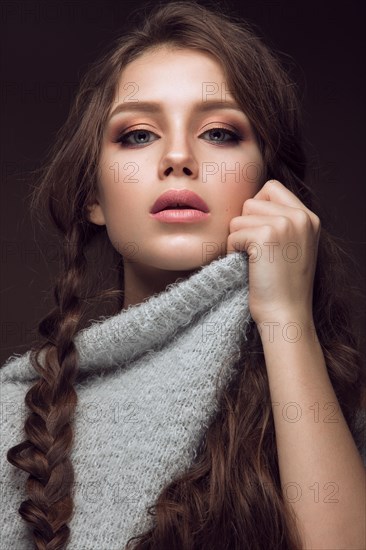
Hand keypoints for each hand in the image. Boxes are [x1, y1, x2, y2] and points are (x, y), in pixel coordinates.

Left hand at [227, 179, 320, 324]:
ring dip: (238, 240)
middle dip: (245, 226)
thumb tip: (249, 202)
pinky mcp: (266, 236)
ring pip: (239, 217)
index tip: (260, 236)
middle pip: (252, 201)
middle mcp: (300, 216)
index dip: (257, 209)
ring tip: (254, 261)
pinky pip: (233, 234)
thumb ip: (281, 221)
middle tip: (257, 253)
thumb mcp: (293, 246)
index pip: (271, 188)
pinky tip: (248, 267)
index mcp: (309, 217)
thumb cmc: (283, 286)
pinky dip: (233, 251)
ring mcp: (284, 224)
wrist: (286, 315)